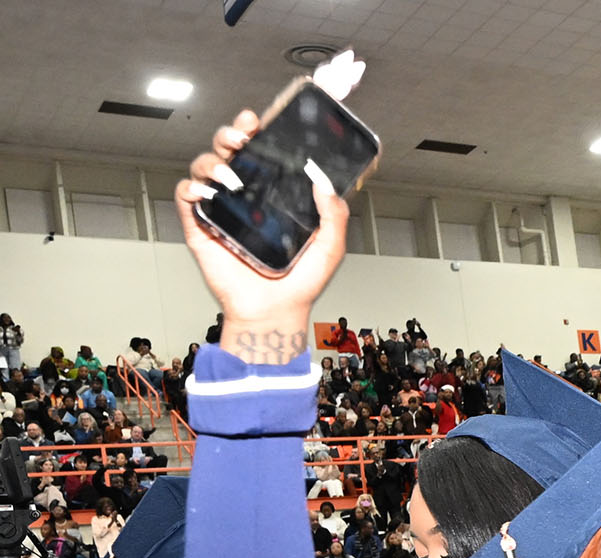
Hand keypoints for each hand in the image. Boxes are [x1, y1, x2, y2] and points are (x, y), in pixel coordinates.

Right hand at [175, 110, 349, 361]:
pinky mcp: (201, 226)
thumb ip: (334, 213)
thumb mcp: (330, 246)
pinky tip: (206, 192)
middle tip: (242, 137)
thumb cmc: (300, 282)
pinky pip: (186, 195)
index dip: (255, 130)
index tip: (259, 121)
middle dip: (230, 134)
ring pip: (204, 165)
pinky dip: (191, 187)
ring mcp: (222, 208)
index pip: (261, 151)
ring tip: (231, 175)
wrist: (275, 311)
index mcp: (273, 193)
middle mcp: (245, 195)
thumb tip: (325, 181)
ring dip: (213, 161)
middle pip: (227, 149)